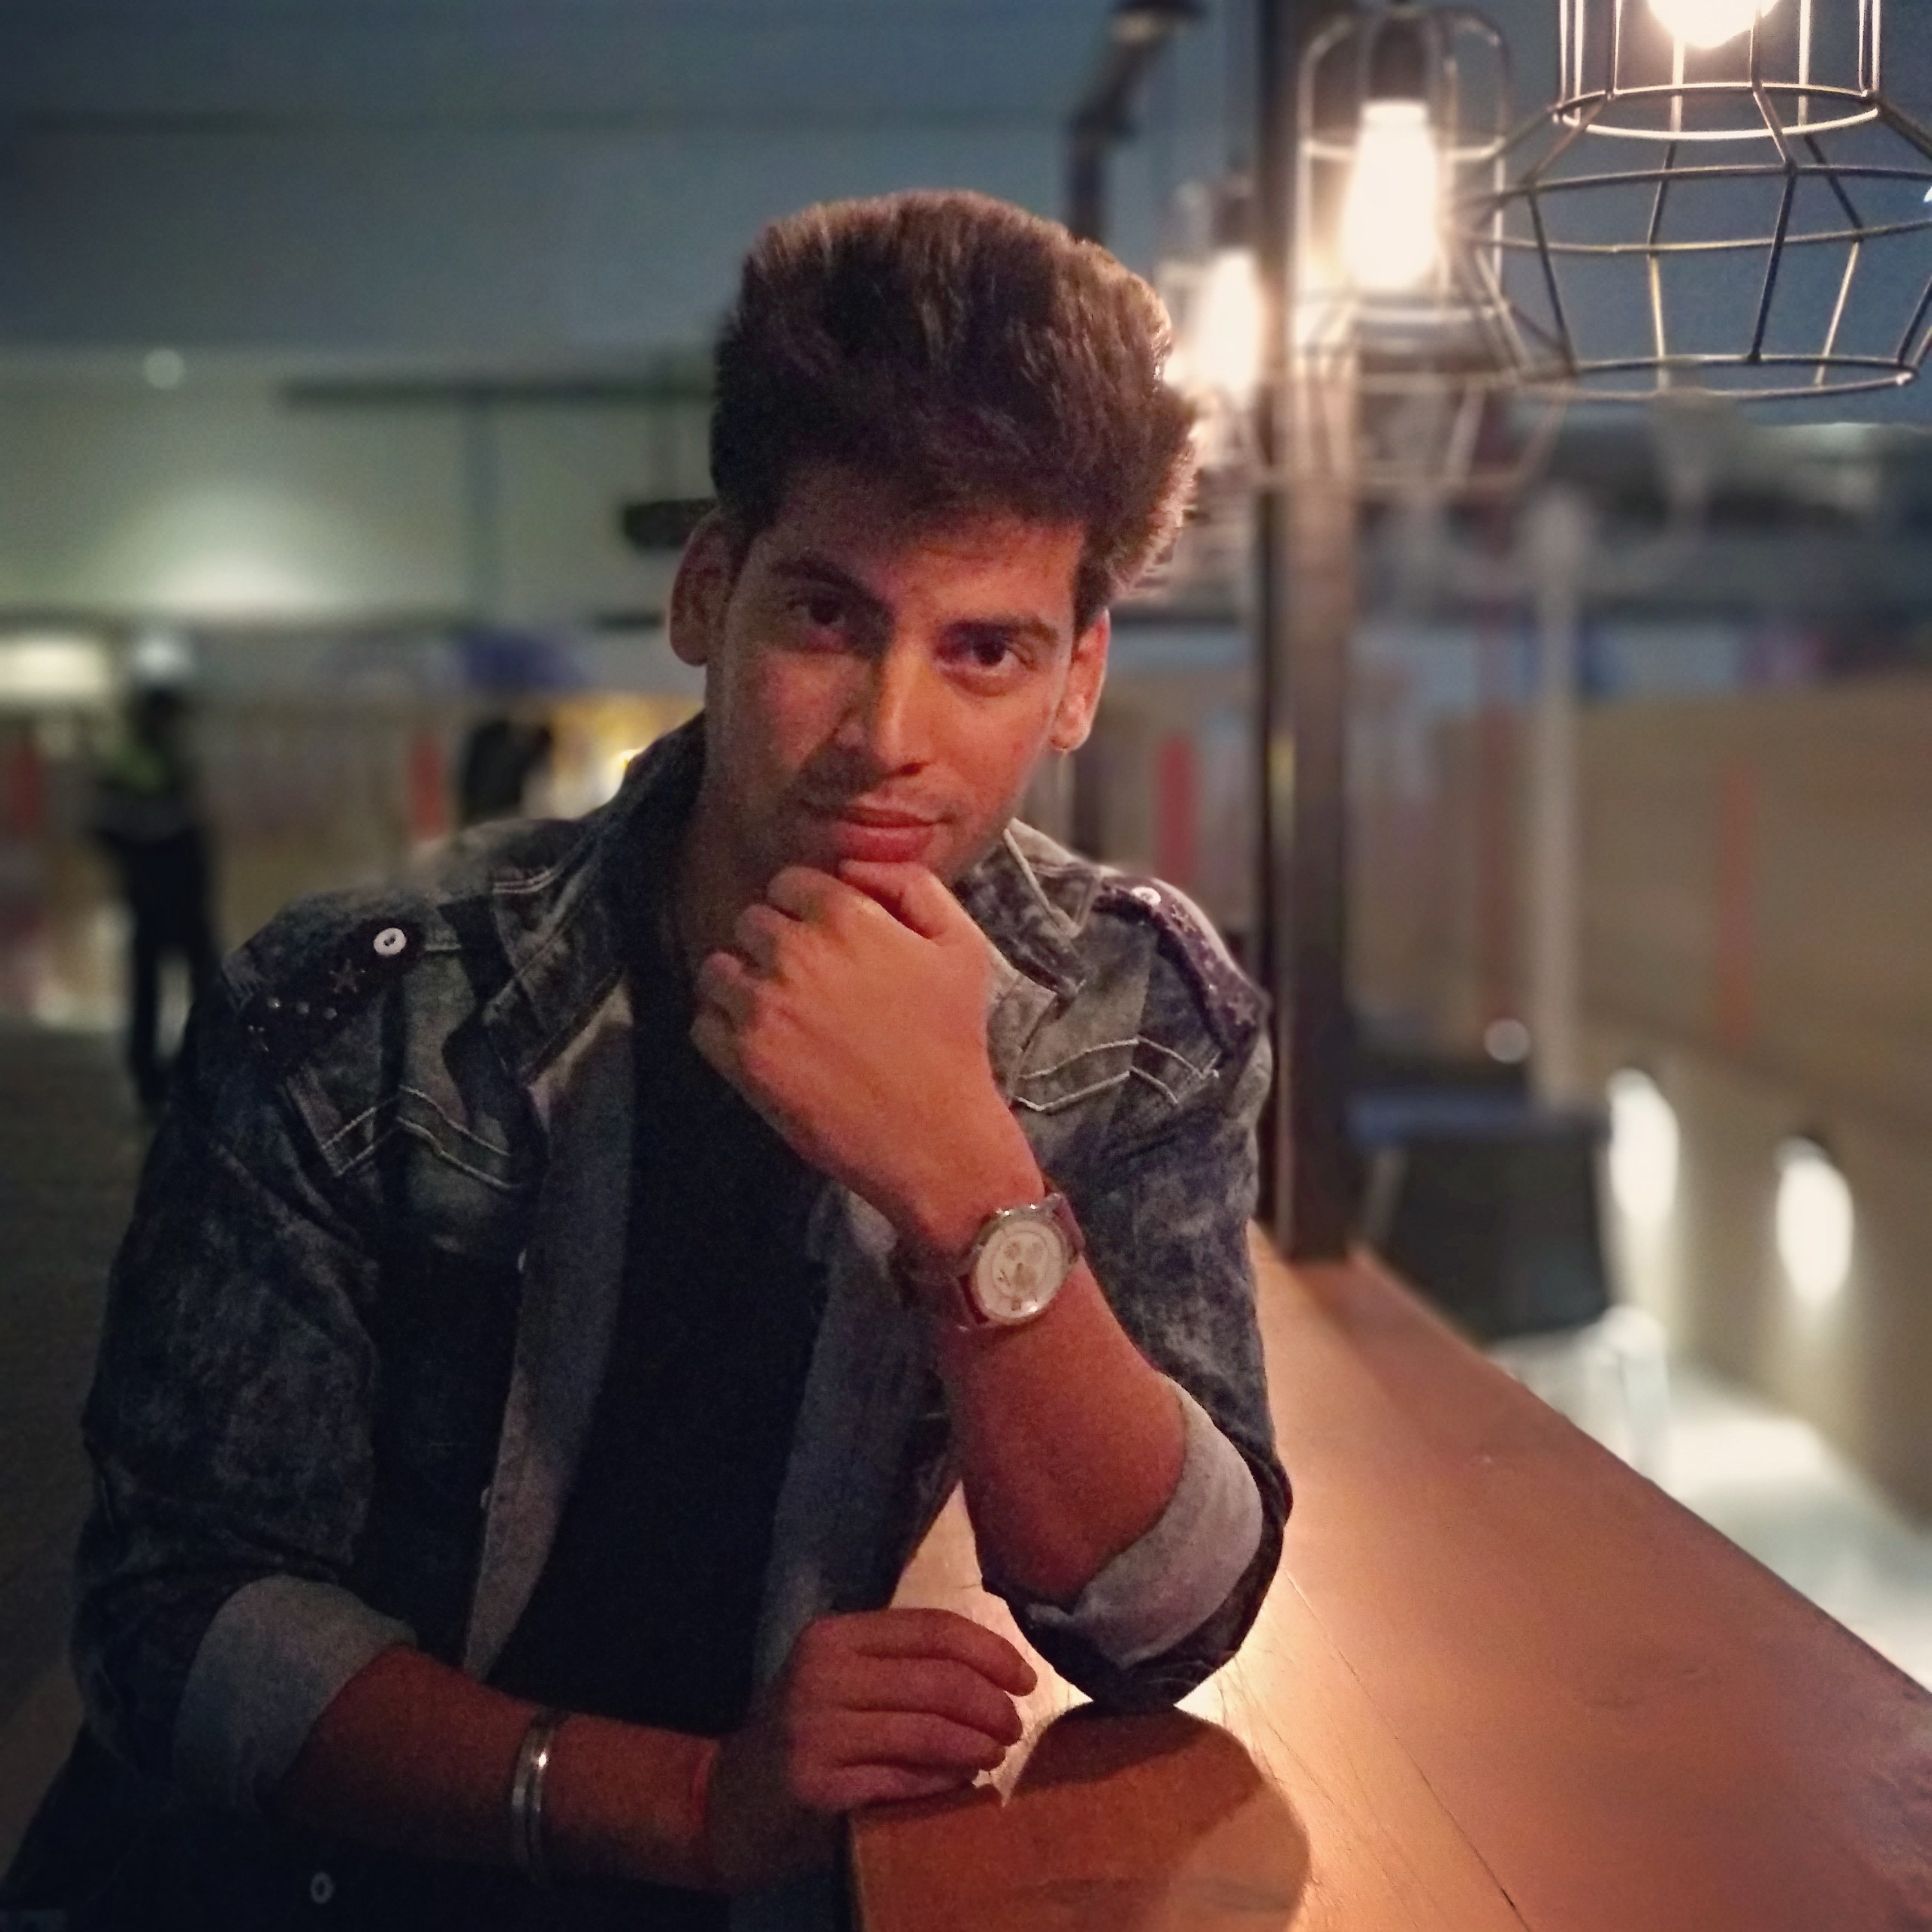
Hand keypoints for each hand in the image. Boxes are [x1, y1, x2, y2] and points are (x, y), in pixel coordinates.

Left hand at [691, 862, 1038, 1253]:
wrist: (934, 1136)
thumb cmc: (952, 1040)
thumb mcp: (961, 946)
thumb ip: (913, 885)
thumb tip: (856, 865)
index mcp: (844, 915)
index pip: (790, 883)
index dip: (806, 907)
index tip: (824, 939)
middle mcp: (793, 952)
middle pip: (751, 922)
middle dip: (773, 944)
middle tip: (805, 980)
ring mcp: (761, 1006)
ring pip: (718, 968)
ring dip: (740, 983)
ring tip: (777, 1011)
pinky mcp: (741, 1059)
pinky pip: (702, 1022)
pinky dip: (723, 1029)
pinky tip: (762, 1043)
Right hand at [702, 1608, 1035, 1890]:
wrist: (728, 1801)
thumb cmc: (804, 1732)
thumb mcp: (842, 1679)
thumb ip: (903, 1667)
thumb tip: (995, 1672)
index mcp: (834, 1635)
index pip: (932, 1628)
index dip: (990, 1651)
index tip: (1025, 1677)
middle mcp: (821, 1673)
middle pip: (937, 1680)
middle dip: (991, 1703)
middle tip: (1015, 1724)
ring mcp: (814, 1730)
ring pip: (926, 1731)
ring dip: (976, 1744)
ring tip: (997, 1752)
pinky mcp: (815, 1786)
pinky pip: (901, 1780)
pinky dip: (942, 1780)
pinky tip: (962, 1782)